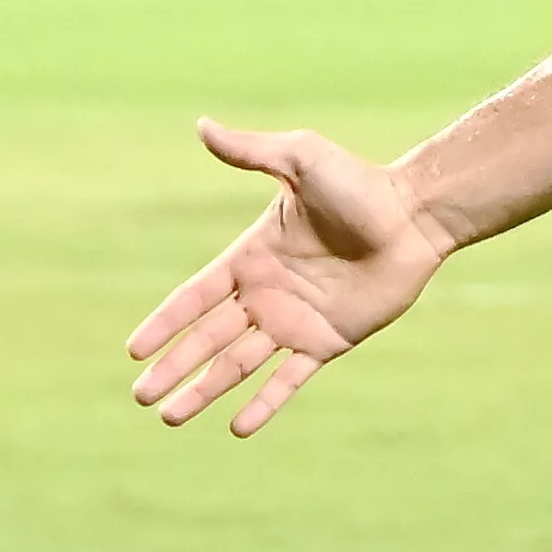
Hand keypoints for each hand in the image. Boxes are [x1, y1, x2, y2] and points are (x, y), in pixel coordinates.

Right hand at [127, 121, 454, 436]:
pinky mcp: (328, 340)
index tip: (133, 351)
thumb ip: (252, 151)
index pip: (194, 296)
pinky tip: (238, 427)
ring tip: (171, 417)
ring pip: (239, 364)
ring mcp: (296, 320)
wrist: (417, 215)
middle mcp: (267, 293)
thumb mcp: (302, 160)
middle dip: (173, 367)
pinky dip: (264, 403)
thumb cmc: (362, 184)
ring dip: (205, 390)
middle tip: (140, 396)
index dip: (165, 324)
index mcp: (252, 256)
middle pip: (208, 338)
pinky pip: (290, 378)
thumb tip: (202, 125)